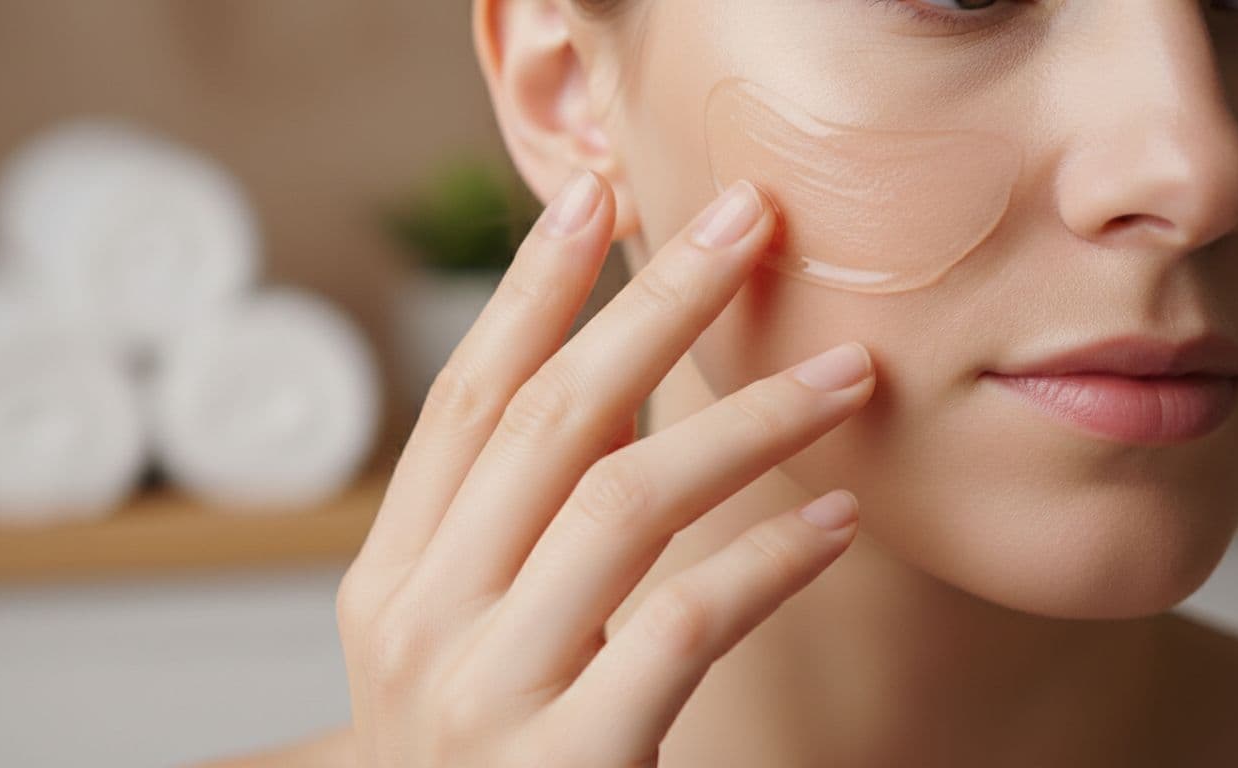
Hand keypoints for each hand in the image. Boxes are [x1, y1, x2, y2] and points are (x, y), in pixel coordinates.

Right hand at [337, 170, 875, 766]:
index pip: (465, 399)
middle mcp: (420, 620)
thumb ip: (512, 526)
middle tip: (744, 223)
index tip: (594, 196)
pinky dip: (768, 559)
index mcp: (390, 576)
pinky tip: (836, 520)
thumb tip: (610, 388)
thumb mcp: (459, 637)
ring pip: (624, 501)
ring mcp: (484, 694)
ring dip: (746, 421)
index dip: (530, 289)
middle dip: (650, 305)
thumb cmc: (472, 760)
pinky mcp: (569, 763)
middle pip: (547, 419)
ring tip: (846, 373)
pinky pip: (684, 624)